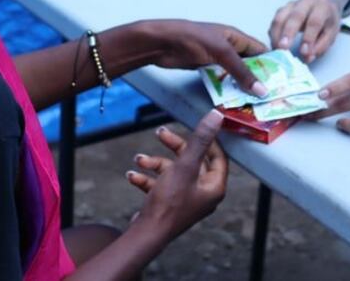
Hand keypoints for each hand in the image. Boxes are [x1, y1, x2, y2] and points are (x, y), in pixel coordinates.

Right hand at [126, 110, 228, 240]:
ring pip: (172, 172)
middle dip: (174, 147)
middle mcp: (202, 194)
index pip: (217, 157)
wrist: (147, 234)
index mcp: (214, 187)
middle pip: (192, 161)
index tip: (196, 126)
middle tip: (160, 133)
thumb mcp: (185, 166)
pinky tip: (132, 175)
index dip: (207, 140)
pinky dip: (147, 178)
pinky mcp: (169, 204)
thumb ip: (200, 140)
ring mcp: (185, 200)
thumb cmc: (169, 202)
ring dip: (154, 163)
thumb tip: (217, 116)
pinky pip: (160, 185)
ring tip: (139, 159)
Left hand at [152, 20, 268, 96]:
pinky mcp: (205, 68)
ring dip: (244, 86)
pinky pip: (222, 80)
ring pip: (235, 73)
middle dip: (259, 78)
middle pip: (249, 64)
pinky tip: (236, 101)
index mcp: (235, 37)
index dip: (272, 64)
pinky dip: (229, 89)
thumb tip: (262, 90)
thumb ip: (242, 71)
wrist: (162, 43)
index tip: (284, 82)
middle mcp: (228, 47)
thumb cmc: (192, 39)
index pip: (260, 51)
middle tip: (272, 97)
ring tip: (257, 103)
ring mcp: (216, 59)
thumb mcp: (221, 53)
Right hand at [268, 0, 348, 61]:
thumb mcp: (330, 35)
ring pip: (280, 17)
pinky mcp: (282, 9)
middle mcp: (306, 2)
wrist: (322, 6)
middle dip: (288, 33)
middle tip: (283, 49)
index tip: (303, 52)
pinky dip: (273, 34)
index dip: (309, 37)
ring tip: (277, 50)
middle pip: (295, 16)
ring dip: (276, 35)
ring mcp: (292, 4)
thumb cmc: (326, 22)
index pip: (315, 21)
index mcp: (322, 7)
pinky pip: (274, 21)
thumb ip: (320, 47)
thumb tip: (307, 57)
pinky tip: (275, 44)